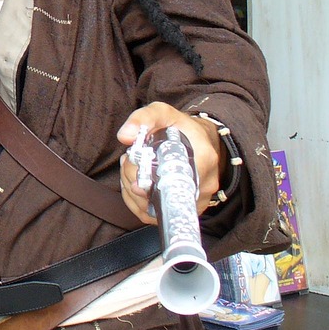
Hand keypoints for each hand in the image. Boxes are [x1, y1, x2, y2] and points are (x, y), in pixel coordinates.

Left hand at [117, 103, 223, 223]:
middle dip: (133, 180)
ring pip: (154, 209)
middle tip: (127, 163)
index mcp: (202, 158)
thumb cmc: (181, 128)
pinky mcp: (186, 210)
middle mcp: (203, 184)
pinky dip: (137, 202)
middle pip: (159, 196)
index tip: (130, 168)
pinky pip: (155, 216)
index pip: (169, 177)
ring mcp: (196, 201)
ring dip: (132, 193)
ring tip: (130, 171)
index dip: (143, 178)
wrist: (201, 141)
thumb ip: (142, 119)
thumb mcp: (162, 113)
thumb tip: (125, 136)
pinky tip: (134, 185)